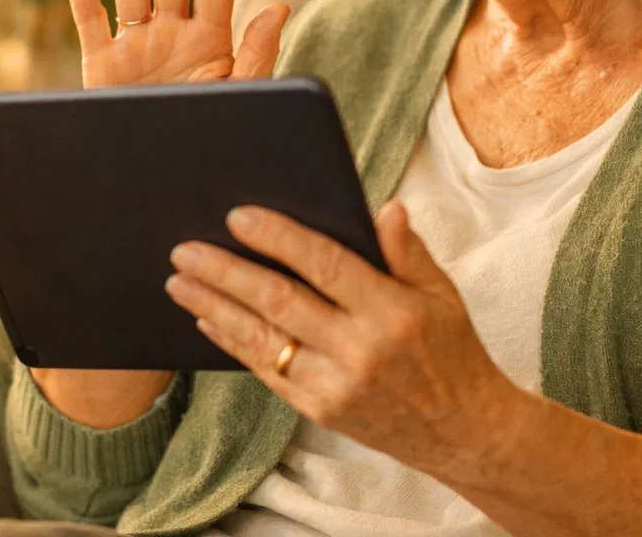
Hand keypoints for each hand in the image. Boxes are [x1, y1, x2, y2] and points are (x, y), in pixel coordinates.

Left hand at [163, 200, 524, 486]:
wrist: (462, 432)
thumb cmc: (452, 350)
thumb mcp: (443, 294)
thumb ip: (407, 251)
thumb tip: (385, 208)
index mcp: (392, 313)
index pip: (325, 265)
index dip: (279, 238)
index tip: (239, 216)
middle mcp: (359, 351)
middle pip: (279, 302)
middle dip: (226, 272)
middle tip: (186, 249)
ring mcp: (334, 386)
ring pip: (261, 339)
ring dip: (214, 306)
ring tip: (179, 281)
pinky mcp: (318, 410)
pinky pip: (265, 371)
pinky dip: (232, 342)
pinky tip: (207, 318)